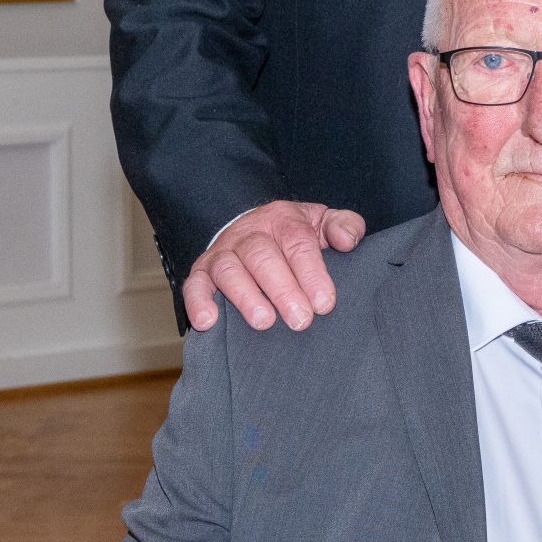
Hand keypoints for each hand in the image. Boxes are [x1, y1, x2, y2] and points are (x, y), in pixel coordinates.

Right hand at [181, 201, 364, 332]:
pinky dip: (198, 301)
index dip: (311, 273)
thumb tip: (348, 241)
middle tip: (301, 320)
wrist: (252, 227)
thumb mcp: (322, 223)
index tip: (325, 303)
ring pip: (229, 270)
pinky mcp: (201, 272)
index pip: (297, 242)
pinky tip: (208, 322)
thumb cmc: (294, 235)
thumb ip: (344, 226)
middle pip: (263, 256)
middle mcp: (250, 233)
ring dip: (245, 296)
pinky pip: (194, 284)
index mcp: (283, 219)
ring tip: (264, 322)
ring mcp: (223, 252)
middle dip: (283, 289)